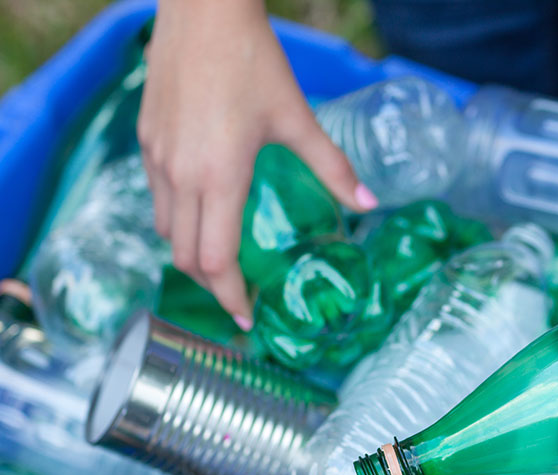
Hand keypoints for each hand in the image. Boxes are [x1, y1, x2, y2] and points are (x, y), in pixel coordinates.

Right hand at [139, 0, 377, 328]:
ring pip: (166, 229)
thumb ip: (332, 167)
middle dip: (212, 285)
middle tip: (240, 295)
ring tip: (223, 261)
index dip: (230, 298)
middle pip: (185, 256)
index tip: (246, 319)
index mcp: (219, 178)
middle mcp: (180, 175)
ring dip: (192, 253)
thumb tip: (369, 204)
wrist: (203, 9)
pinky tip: (204, 212)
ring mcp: (157, 157)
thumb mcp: (298, 119)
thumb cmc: (253, 62)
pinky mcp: (147, 139)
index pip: (215, 262)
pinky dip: (178, 220)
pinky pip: (157, 197)